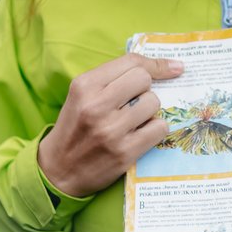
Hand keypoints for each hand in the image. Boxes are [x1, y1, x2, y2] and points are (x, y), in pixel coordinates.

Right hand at [37, 54, 183, 197]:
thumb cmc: (76, 126)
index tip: (174, 68)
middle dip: (145, 89)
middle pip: (144, 80)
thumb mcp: (83, 94)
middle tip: (133, 103)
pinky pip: (159, 128)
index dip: (156, 64)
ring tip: (132, 121)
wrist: (58, 170)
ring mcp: (111, 130)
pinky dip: (154, 130)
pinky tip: (140, 135)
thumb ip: (114, 78)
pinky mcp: (124, 152)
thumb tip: (171, 66)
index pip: (131, 62)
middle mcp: (97, 105)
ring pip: (154, 103)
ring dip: (149, 111)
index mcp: (85, 85)